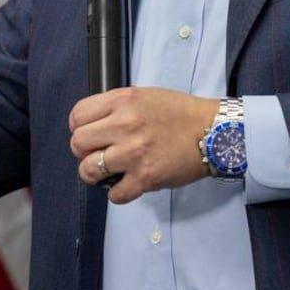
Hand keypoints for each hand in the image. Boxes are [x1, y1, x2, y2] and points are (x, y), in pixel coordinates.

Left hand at [69, 87, 217, 202]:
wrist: (212, 131)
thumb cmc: (179, 112)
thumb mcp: (144, 95)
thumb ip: (117, 107)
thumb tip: (93, 125)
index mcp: (122, 100)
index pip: (77, 116)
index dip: (78, 128)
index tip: (89, 135)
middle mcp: (124, 124)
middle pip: (77, 143)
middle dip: (84, 151)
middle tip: (98, 154)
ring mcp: (134, 152)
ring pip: (88, 170)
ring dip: (94, 174)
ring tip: (108, 172)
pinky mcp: (146, 177)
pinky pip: (115, 194)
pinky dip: (118, 193)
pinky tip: (127, 184)